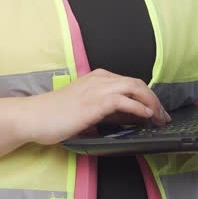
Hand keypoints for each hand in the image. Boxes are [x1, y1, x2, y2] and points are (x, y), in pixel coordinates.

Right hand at [19, 69, 170, 145]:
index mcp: (97, 78)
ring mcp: (96, 89)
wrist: (33, 116)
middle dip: (154, 100)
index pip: (130, 83)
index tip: (156, 111)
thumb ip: (102, 110)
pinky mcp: (94, 103)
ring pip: (134, 88)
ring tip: (159, 118)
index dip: (147, 96)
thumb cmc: (53, 115)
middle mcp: (99, 79)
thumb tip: (123, 120)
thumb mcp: (82, 108)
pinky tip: (145, 116)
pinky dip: (138, 107)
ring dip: (151, 103)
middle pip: (137, 83)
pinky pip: (124, 101)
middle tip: (163, 116)